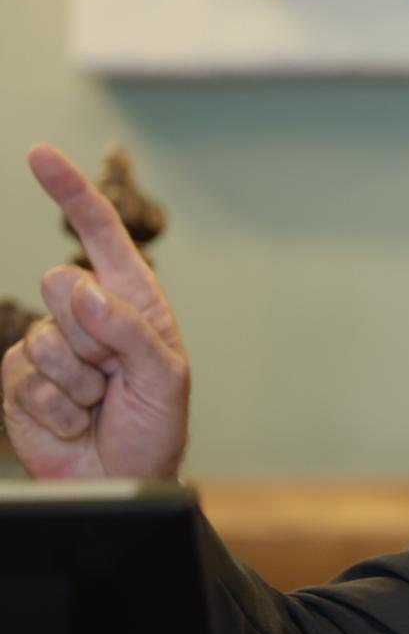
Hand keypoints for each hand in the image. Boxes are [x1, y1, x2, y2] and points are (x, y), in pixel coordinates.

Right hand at [0, 146, 188, 478]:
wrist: (124, 478)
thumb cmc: (156, 425)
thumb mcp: (164, 376)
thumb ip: (127, 330)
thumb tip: (80, 288)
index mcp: (131, 301)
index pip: (100, 234)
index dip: (70, 192)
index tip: (40, 155)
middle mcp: (87, 315)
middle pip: (63, 285)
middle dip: (92, 335)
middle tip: (115, 375)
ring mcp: (49, 346)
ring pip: (44, 338)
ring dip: (78, 381)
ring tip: (99, 402)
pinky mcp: (19, 381)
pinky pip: (26, 380)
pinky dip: (57, 407)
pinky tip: (75, 420)